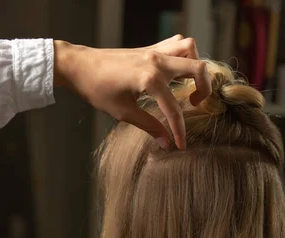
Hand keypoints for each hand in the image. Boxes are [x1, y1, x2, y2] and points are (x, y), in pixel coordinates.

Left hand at [53, 35, 211, 149]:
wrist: (79, 66)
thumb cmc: (97, 89)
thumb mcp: (123, 112)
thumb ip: (149, 126)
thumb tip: (166, 143)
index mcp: (149, 79)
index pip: (174, 109)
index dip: (179, 130)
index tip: (181, 145)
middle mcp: (156, 61)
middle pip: (197, 68)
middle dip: (204, 89)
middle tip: (196, 104)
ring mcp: (154, 51)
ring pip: (190, 49)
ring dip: (196, 67)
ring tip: (189, 85)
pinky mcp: (150, 48)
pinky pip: (177, 44)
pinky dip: (184, 56)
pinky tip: (177, 73)